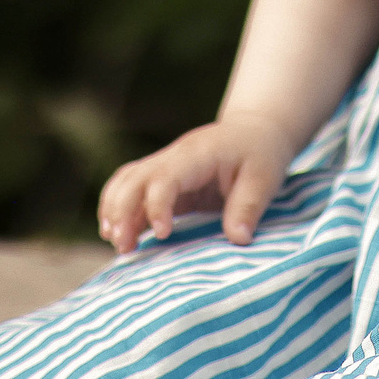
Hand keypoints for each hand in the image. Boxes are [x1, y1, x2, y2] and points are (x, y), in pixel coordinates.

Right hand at [96, 114, 295, 253]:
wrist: (254, 132)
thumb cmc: (260, 154)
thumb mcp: (265, 178)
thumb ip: (249, 206)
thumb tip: (238, 239)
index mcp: (197, 154)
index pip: (164, 177)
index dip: (157, 206)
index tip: (162, 234)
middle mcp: (173, 157)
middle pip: (132, 179)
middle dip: (122, 212)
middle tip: (123, 246)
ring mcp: (165, 167)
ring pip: (125, 182)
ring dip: (114, 211)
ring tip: (118, 245)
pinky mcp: (164, 181)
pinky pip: (131, 191)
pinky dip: (120, 212)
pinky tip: (122, 237)